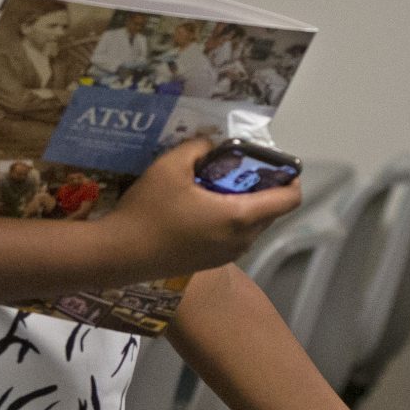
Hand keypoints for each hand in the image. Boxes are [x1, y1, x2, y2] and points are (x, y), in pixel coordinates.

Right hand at [94, 137, 301, 279]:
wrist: (119, 255)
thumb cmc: (148, 210)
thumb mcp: (171, 165)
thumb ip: (199, 147)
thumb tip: (211, 146)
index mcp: (240, 217)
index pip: (289, 199)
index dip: (290, 178)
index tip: (274, 163)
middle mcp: (242, 240)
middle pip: (271, 211)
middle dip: (262, 187)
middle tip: (236, 168)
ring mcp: (228, 255)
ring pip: (253, 226)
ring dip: (245, 205)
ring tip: (215, 186)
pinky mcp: (212, 263)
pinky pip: (235, 237)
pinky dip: (230, 220)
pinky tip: (201, 207)